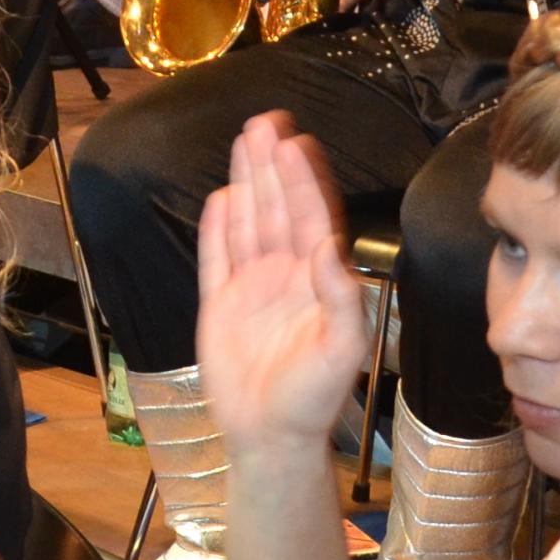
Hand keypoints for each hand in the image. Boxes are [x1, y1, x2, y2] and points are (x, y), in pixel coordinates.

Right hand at [193, 113, 371, 467]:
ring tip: (244, 141)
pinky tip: (220, 197)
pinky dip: (216, 229)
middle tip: (266, 122)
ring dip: (247, 182)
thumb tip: (331, 245)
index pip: (310, 218)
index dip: (303, 180)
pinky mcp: (220, 306)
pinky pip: (216, 258)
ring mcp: (251, 288)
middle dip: (272, 165)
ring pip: (249, 222)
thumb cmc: (314, 399)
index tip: (296, 143)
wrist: (270, 437)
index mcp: (318, 281)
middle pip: (277, 208)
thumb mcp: (344, 349)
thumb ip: (342, 296)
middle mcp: (286, 276)